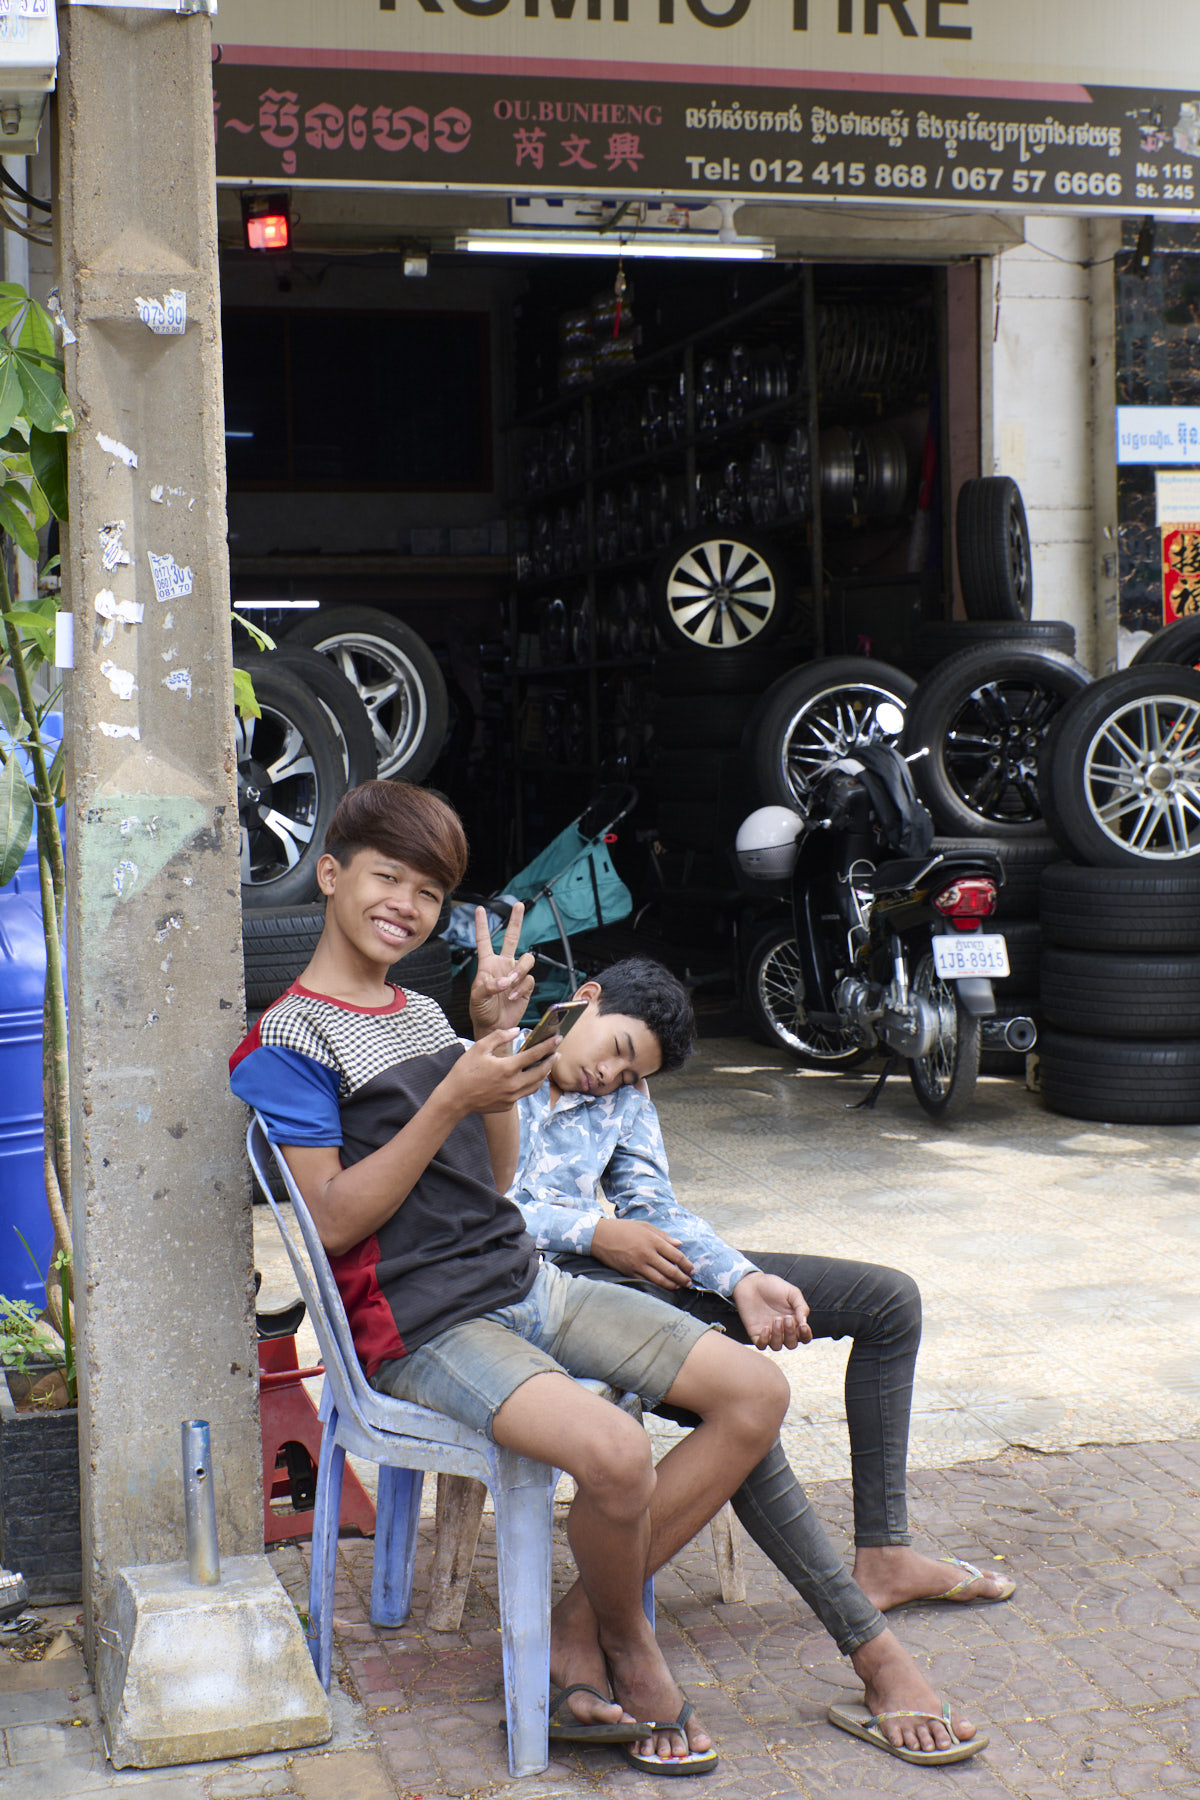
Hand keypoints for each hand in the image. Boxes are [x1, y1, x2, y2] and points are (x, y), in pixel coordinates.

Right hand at [439, 1027, 558, 1116]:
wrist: (454, 1099)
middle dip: (551, 1061)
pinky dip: (529, 1084)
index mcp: (507, 1068)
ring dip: (543, 1074)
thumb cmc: (464, 1071)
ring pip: (535, 1085)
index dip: (548, 1045)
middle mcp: (513, 1084)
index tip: (558, 1039)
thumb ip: (499, 1037)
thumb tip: (517, 1030)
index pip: (535, 1054)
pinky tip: (528, 1078)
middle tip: (557, 1053)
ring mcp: (512, 1097)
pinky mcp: (508, 1106)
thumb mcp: (479, 1048)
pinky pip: (524, 1093)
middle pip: (541, 1072)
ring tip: (547, 1065)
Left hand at [469, 903, 535, 1036]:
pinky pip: (529, 980)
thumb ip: (489, 985)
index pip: (485, 940)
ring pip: (526, 960)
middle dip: (516, 921)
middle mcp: (503, 965)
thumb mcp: (477, 997)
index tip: (479, 909)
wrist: (494, 1026)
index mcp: (487, 964)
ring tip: (510, 982)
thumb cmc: (481, 1010)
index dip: (482, 925)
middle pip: (512, 938)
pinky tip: (512, 996)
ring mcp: (516, 974)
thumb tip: (505, 979)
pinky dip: (521, 987)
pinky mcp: (526, 986)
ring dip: (520, 970)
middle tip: (519, 905)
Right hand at [590, 1216, 694, 1288]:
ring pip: (660, 1280)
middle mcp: (647, 1254)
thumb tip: (679, 1244)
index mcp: (653, 1240)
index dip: (686, 1264)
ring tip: (679, 1286)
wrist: (599, 1236)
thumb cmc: (623, 1228)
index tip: (691, 1269)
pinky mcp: (629, 1273)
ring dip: (673, 1285)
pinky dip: (658, 1286)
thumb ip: (663, 1235)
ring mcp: (638, 1265)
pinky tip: (664, 1287)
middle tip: (689, 1282)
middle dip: (683, 1278)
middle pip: (671, 1270)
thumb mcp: (644, 1226)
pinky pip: (647, 1282)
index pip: (676, 1255)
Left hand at [733, 1271, 811, 1350]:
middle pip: (792, 1344)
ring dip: (778, 1336)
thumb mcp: (792, 1293)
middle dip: (791, 1334)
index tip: (802, 1326)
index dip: (806, 1335)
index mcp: (794, 1321)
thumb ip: (801, 1307)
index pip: (804, 1336)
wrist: (752, 1282)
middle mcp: (782, 1330)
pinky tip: (765, 1328)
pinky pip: (761, 1345)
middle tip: (786, 1318)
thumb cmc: (773, 1286)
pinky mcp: (756, 1333)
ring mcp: (769, 1332)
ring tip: (776, 1320)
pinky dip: (764, 1340)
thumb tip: (804, 1323)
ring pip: (777, 1346)